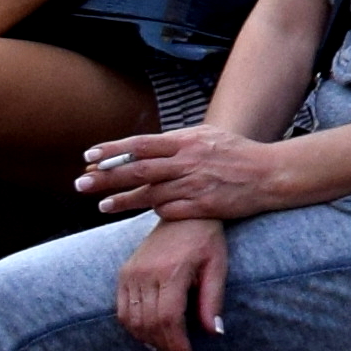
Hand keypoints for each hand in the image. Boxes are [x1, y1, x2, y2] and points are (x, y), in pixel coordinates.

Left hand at [78, 121, 291, 224]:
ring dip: (122, 200)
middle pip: (137, 170)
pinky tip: (140, 214)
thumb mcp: (207, 137)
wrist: (269, 175)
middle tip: (81, 184)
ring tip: (102, 206)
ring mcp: (194, 185)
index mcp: (186, 141)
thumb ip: (177, 142)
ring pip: (149, 194)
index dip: (112, 151)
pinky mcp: (201, 207)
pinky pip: (169, 212)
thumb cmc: (237, 154)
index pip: (140, 144)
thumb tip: (145, 146)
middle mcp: (187, 162)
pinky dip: (153, 212)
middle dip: (106, 178)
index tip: (89, 156)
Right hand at [115, 213, 231, 350]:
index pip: (168, 318)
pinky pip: (122, 309)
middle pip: (149, 323)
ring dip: (148, 340)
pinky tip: (150, 336)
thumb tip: (214, 333)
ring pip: (132, 320)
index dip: (176, 343)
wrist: (183, 213)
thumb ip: (212, 299)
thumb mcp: (218, 265)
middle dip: (164, 346)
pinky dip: (133, 327)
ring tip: (167, 349)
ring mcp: (131, 272)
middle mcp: (146, 272)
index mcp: (171, 270)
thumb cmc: (206, 238)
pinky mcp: (124, 272)